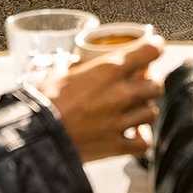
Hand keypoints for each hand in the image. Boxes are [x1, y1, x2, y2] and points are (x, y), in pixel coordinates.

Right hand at [39, 39, 162, 162]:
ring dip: (144, 110)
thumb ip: (69, 66)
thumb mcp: (57, 74)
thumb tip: (64, 61)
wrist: (36, 136)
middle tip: (138, 85)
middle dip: (149, 84)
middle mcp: (121, 93)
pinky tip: (131, 135)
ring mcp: (121, 120)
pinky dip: (140, 139)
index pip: (150, 50)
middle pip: (156, 85)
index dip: (154, 47)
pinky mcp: (116, 145)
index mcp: (109, 69)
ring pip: (152, 113)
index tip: (153, 48)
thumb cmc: (43, 102)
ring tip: (132, 111)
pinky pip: (144, 142)